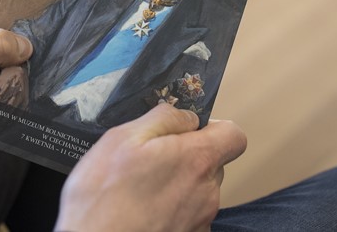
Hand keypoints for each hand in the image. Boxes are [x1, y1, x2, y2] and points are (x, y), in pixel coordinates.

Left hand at [0, 0, 32, 136]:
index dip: (29, 21)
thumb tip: (25, 45)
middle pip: (15, 25)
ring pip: (11, 47)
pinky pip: (1, 60)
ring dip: (14, 66)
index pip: (13, 1)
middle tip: (24, 72)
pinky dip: (5, 75)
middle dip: (22, 49)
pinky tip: (4, 88)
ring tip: (12, 83)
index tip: (43, 43)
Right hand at [56, 104, 246, 231]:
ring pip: (199, 189)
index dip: (213, 128)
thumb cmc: (103, 198)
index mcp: (196, 160)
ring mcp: (200, 220)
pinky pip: (188, 214)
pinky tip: (143, 210)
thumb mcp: (123, 138)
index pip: (234, 136)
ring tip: (140, 188)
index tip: (187, 131)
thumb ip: (164, 118)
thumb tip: (186, 116)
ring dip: (177, 184)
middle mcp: (206, 192)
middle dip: (187, 156)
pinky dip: (171, 208)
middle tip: (151, 159)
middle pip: (213, 163)